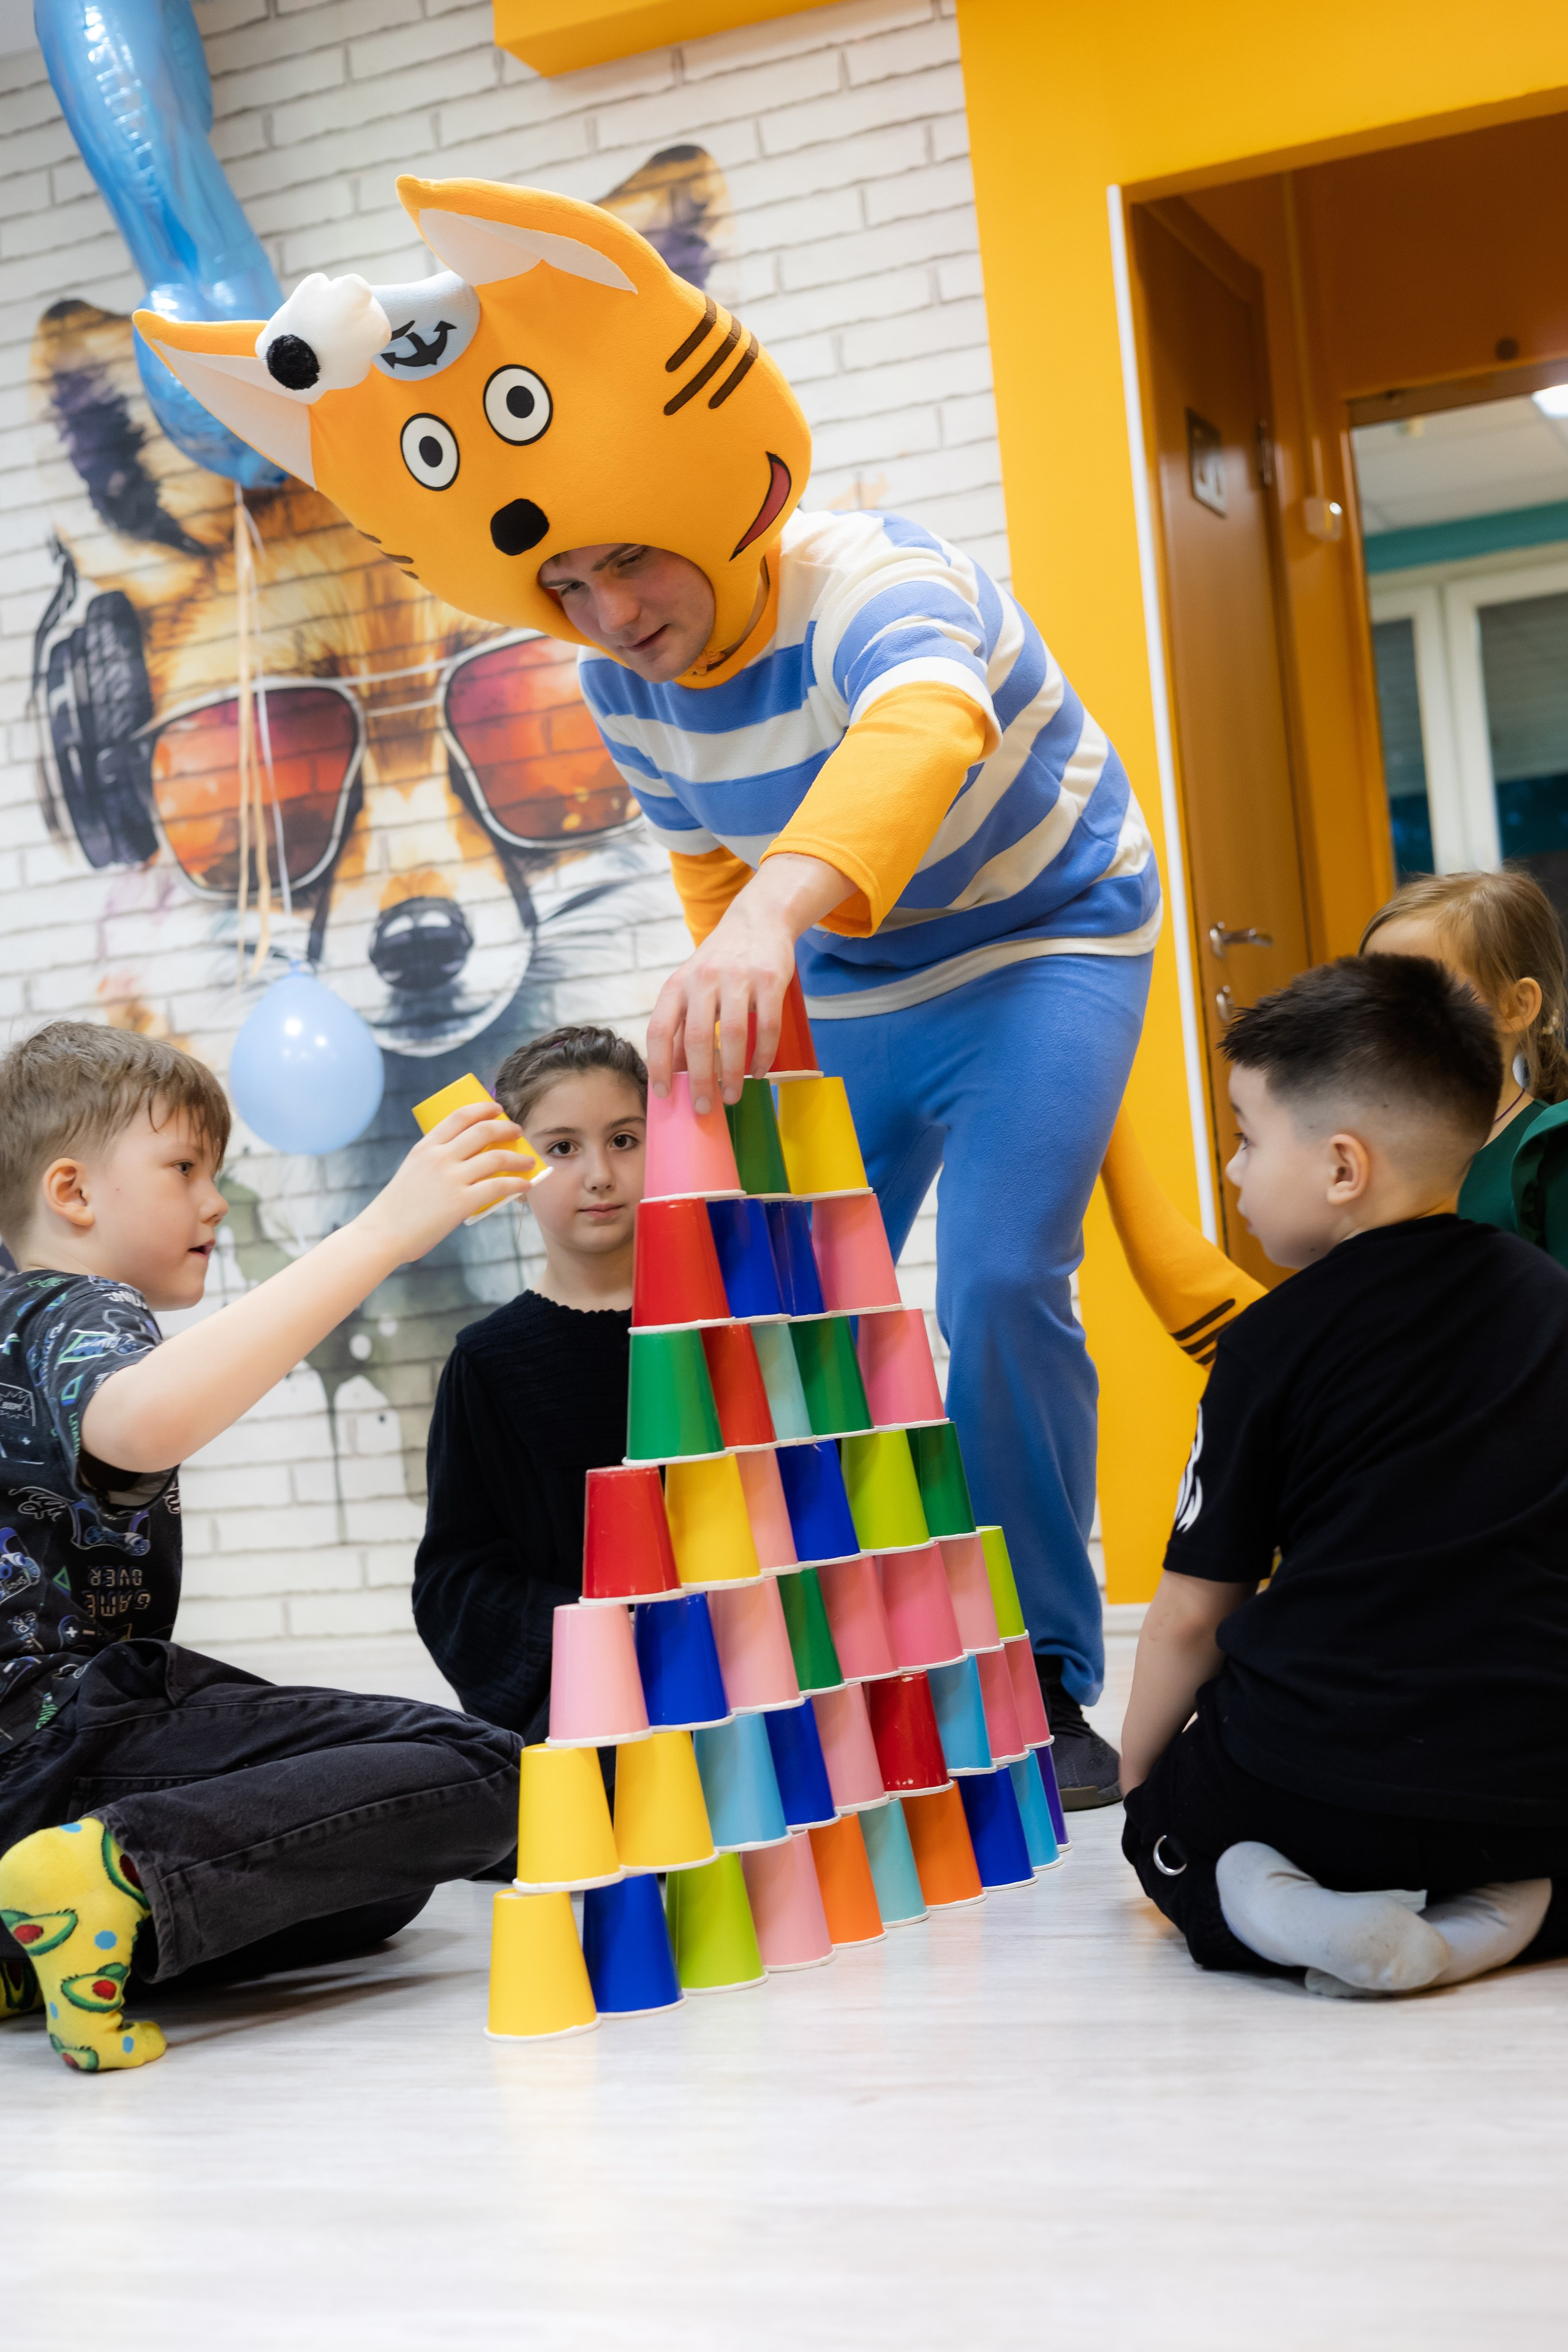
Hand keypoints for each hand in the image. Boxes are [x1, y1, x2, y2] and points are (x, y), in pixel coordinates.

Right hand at [357, 1102, 534, 1260]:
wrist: (383, 1234)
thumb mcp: (413, 1171)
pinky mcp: (461, 1202)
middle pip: (483, 1131)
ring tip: (529, 1160)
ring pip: (496, 1158)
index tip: (497, 1108)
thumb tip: (468, 1160)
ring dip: (518, 1157)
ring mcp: (451, 1178)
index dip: (483, 1108)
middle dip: (506, 1128)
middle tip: (517, 1131)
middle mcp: (439, 1157)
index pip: (459, 1116)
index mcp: (426, 1147)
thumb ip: (436, 1161)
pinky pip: (499, 1187)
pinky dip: (517, 1184)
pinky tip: (526, 1185)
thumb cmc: (398, 1208)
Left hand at [647, 853, 853, 1112]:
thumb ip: (681, 1023)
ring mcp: (738, 978)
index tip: (663, 1094)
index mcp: (677, 984)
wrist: (758, 920)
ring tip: (733, 1095)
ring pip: (734, 1035)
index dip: (658, 1065)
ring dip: (733, 1073)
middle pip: (697, 1038)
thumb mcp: (691, 986)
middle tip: (704, 1108)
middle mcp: (703, 979)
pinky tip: (761, 1071)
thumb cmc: (719, 963)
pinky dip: (764, 1055)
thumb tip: (672, 1072)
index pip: (660, 1029)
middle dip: (700, 1080)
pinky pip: (767, 1026)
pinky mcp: (770, 979)